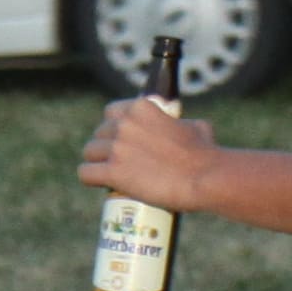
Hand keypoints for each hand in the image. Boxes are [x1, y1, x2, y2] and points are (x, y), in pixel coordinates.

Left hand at [79, 97, 217, 211]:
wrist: (204, 177)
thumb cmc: (205, 153)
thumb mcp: (194, 125)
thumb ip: (178, 123)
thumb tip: (181, 127)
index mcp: (141, 108)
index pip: (111, 112)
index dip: (115, 127)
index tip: (122, 139)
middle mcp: (125, 124)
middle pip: (99, 133)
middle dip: (107, 146)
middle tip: (119, 160)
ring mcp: (117, 148)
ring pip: (90, 152)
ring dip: (97, 162)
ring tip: (108, 173)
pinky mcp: (113, 172)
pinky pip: (86, 173)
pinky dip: (91, 178)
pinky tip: (98, 183)